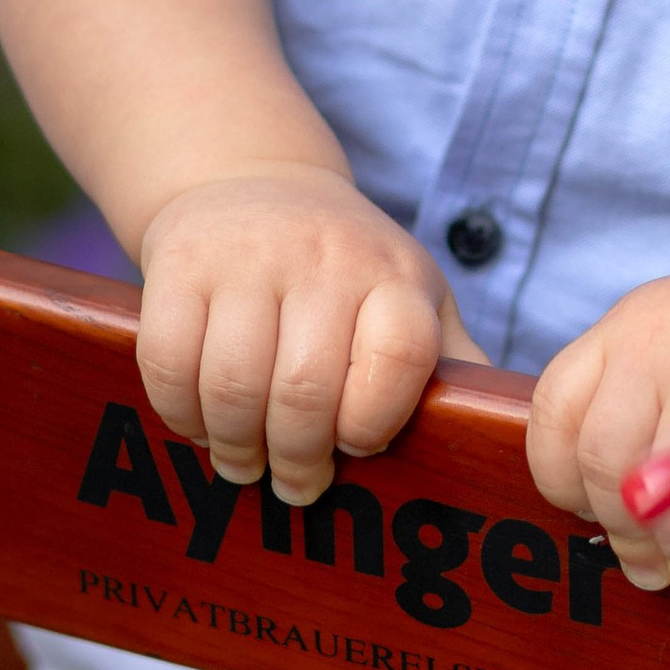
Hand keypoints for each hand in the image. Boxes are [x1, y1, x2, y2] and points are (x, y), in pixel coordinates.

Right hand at [135, 165, 479, 505]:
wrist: (252, 183)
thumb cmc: (346, 269)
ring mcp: (248, 256)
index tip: (357, 449)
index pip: (400, 360)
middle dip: (297, 460)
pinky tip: (199, 424)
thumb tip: (502, 441)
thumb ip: (450, 365)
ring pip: (232, 384)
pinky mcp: (178, 261)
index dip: (373, 424)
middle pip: (305, 390)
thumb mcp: (413, 298)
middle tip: (295, 486)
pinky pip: (168, 361)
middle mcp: (326, 258)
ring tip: (244, 464)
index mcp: (395, 277)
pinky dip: (180, 412)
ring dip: (235, 447)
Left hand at [526, 251, 669, 621]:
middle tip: (652, 578)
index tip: (593, 519)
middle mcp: (657, 334)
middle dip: (627, 538)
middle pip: (604, 461)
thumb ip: (633, 404)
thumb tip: (602, 520)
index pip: (554, 412)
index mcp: (627, 323)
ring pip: (658, 489)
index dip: (563, 482)